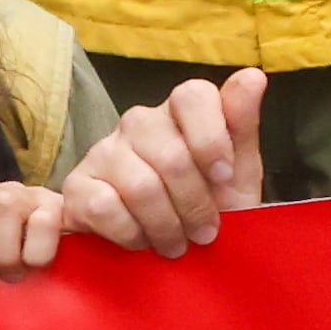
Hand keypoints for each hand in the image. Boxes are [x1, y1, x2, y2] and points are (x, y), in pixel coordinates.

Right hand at [66, 69, 270, 258]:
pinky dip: (130, 234)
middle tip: (204, 233)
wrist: (172, 253)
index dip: (212, 140)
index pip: (193, 95)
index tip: (224, 178)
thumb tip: (254, 76)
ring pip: (140, 186)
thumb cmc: (209, 204)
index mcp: (180, 111)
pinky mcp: (76, 186)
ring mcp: (103, 151)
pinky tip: (140, 240)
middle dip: (195, 204)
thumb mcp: (239, 171)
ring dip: (166, 226)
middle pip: (171, 155)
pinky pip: (104, 206)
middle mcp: (138, 122)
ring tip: (176, 244)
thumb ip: (243, 124)